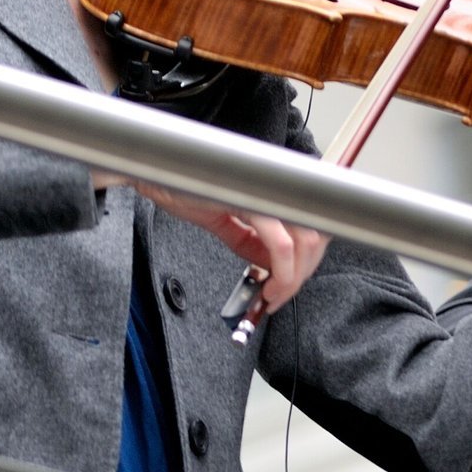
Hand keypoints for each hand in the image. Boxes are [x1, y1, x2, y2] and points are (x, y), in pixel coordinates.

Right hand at [124, 179, 326, 315]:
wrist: (154, 177)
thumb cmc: (185, 189)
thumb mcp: (227, 223)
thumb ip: (254, 242)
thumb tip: (273, 267)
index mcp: (273, 186)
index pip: (312, 223)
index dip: (308, 258)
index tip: (290, 282)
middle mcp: (277, 185)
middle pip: (316, 234)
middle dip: (303, 273)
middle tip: (281, 295)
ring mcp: (268, 192)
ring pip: (306, 241)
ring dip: (294, 277)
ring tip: (274, 295)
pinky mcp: (254, 202)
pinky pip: (281, 244)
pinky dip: (283, 272)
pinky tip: (270, 287)